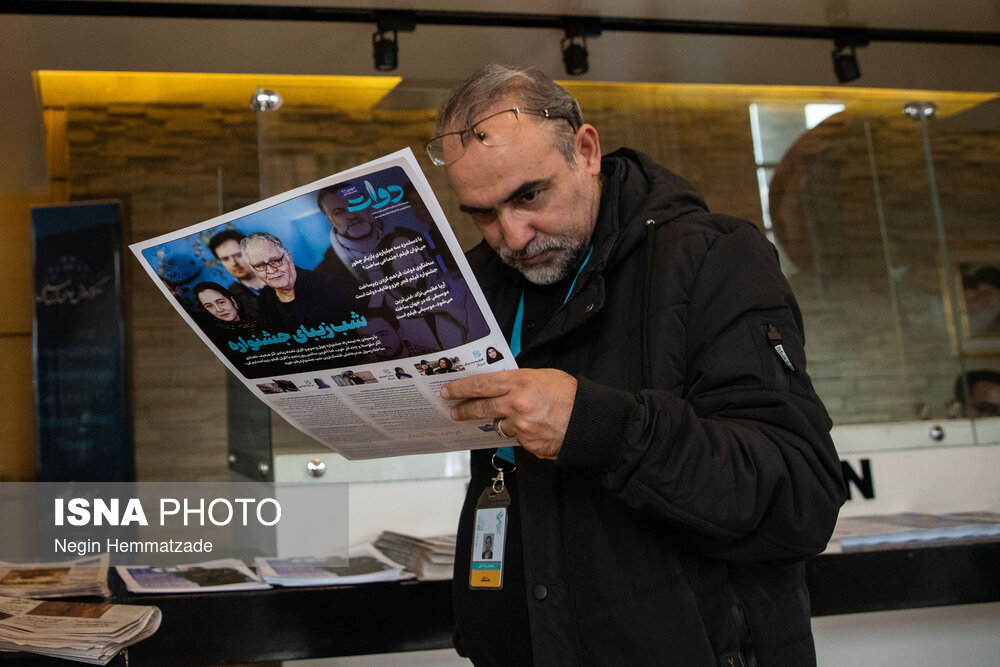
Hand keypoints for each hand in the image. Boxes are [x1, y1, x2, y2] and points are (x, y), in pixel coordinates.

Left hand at [441, 369, 576, 459]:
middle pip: (481, 407)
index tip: (449, 391)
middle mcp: (517, 404)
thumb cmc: (572, 395)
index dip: (462, 388)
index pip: (481, 384)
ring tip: (512, 417)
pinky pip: (518, 438)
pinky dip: (522, 433)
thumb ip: (519, 381)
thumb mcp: (543, 376)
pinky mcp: (529, 444)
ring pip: (500, 425)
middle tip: (455, 411)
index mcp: (520, 382)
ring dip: (501, 421)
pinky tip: (534, 428)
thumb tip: (501, 386)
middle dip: (465, 409)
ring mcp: (522, 427)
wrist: (591, 420)